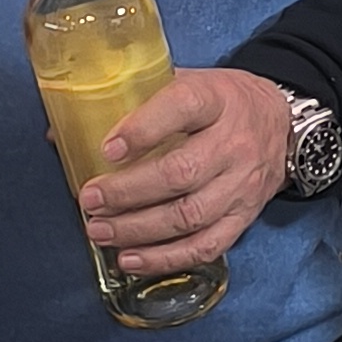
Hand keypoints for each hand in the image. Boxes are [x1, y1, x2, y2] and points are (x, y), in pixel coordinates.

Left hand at [80, 69, 289, 277]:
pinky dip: (165, 258)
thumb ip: (132, 101)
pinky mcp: (244, 217)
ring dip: (139, 230)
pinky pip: (206, 246)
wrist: (282, 124)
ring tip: (100, 232)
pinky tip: (131, 259)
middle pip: (181, 172)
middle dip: (128, 192)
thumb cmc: (220, 102)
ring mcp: (242, 184)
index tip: (107, 149)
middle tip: (90, 200)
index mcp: (216, 98)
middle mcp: (234, 142)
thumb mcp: (186, 82)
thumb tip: (60, 132)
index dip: (142, 130)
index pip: (182, 107)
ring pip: (189, 215)